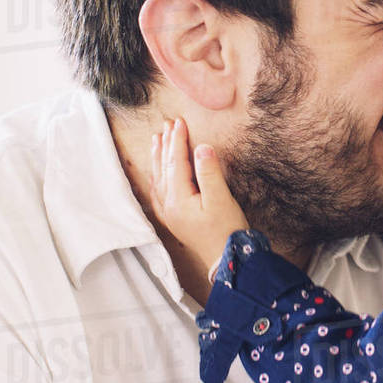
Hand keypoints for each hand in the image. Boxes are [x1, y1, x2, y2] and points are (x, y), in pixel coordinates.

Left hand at [150, 118, 248, 267]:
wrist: (226, 260)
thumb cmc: (226, 231)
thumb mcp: (221, 199)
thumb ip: (209, 172)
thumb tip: (201, 148)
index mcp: (178, 198)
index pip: (176, 162)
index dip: (177, 140)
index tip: (179, 122)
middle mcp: (169, 205)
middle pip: (164, 168)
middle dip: (166, 144)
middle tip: (167, 124)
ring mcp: (169, 213)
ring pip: (159, 178)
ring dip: (158, 157)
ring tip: (157, 140)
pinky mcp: (174, 219)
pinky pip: (159, 192)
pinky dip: (157, 177)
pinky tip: (156, 173)